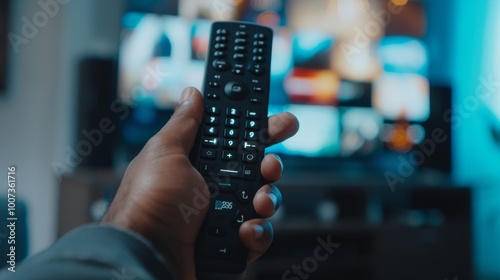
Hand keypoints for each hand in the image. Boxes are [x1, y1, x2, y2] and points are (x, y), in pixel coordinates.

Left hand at [102, 87, 298, 278]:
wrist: (147, 254)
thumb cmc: (148, 203)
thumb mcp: (165, 153)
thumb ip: (184, 123)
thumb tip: (192, 94)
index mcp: (199, 164)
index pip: (236, 142)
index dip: (258, 131)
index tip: (277, 124)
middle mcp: (213, 188)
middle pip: (257, 170)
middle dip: (270, 165)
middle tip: (270, 165)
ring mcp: (224, 216)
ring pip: (264, 201)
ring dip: (267, 199)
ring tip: (257, 202)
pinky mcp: (232, 244)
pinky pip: (260, 235)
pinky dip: (258, 232)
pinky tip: (244, 231)